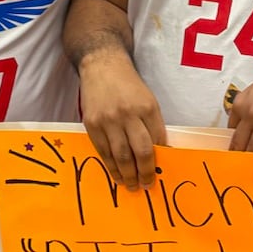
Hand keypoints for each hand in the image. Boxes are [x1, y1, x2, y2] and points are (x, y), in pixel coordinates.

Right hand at [78, 51, 166, 189]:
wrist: (102, 66)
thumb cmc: (128, 85)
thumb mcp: (147, 100)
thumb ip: (152, 124)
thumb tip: (158, 152)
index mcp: (147, 108)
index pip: (157, 140)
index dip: (159, 159)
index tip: (160, 172)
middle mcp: (128, 114)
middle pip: (141, 151)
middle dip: (145, 173)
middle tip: (147, 185)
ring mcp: (108, 120)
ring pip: (121, 155)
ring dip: (127, 174)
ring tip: (132, 186)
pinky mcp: (92, 123)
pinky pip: (103, 151)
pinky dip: (111, 166)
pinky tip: (116, 175)